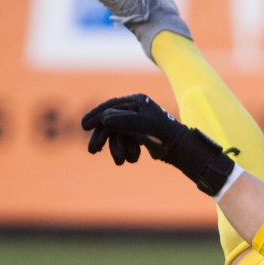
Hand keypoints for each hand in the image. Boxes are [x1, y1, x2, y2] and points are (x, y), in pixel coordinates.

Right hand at [81, 94, 236, 194]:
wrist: (180, 149)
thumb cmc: (163, 134)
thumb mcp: (142, 125)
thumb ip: (122, 120)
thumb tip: (104, 118)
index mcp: (136, 101)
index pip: (110, 106)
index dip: (95, 116)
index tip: (83, 126)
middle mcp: (135, 109)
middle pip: (110, 122)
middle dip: (102, 138)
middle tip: (92, 151)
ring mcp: (136, 122)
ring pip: (116, 134)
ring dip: (117, 149)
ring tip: (121, 162)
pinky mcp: (139, 134)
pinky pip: (124, 141)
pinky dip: (126, 151)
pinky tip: (133, 159)